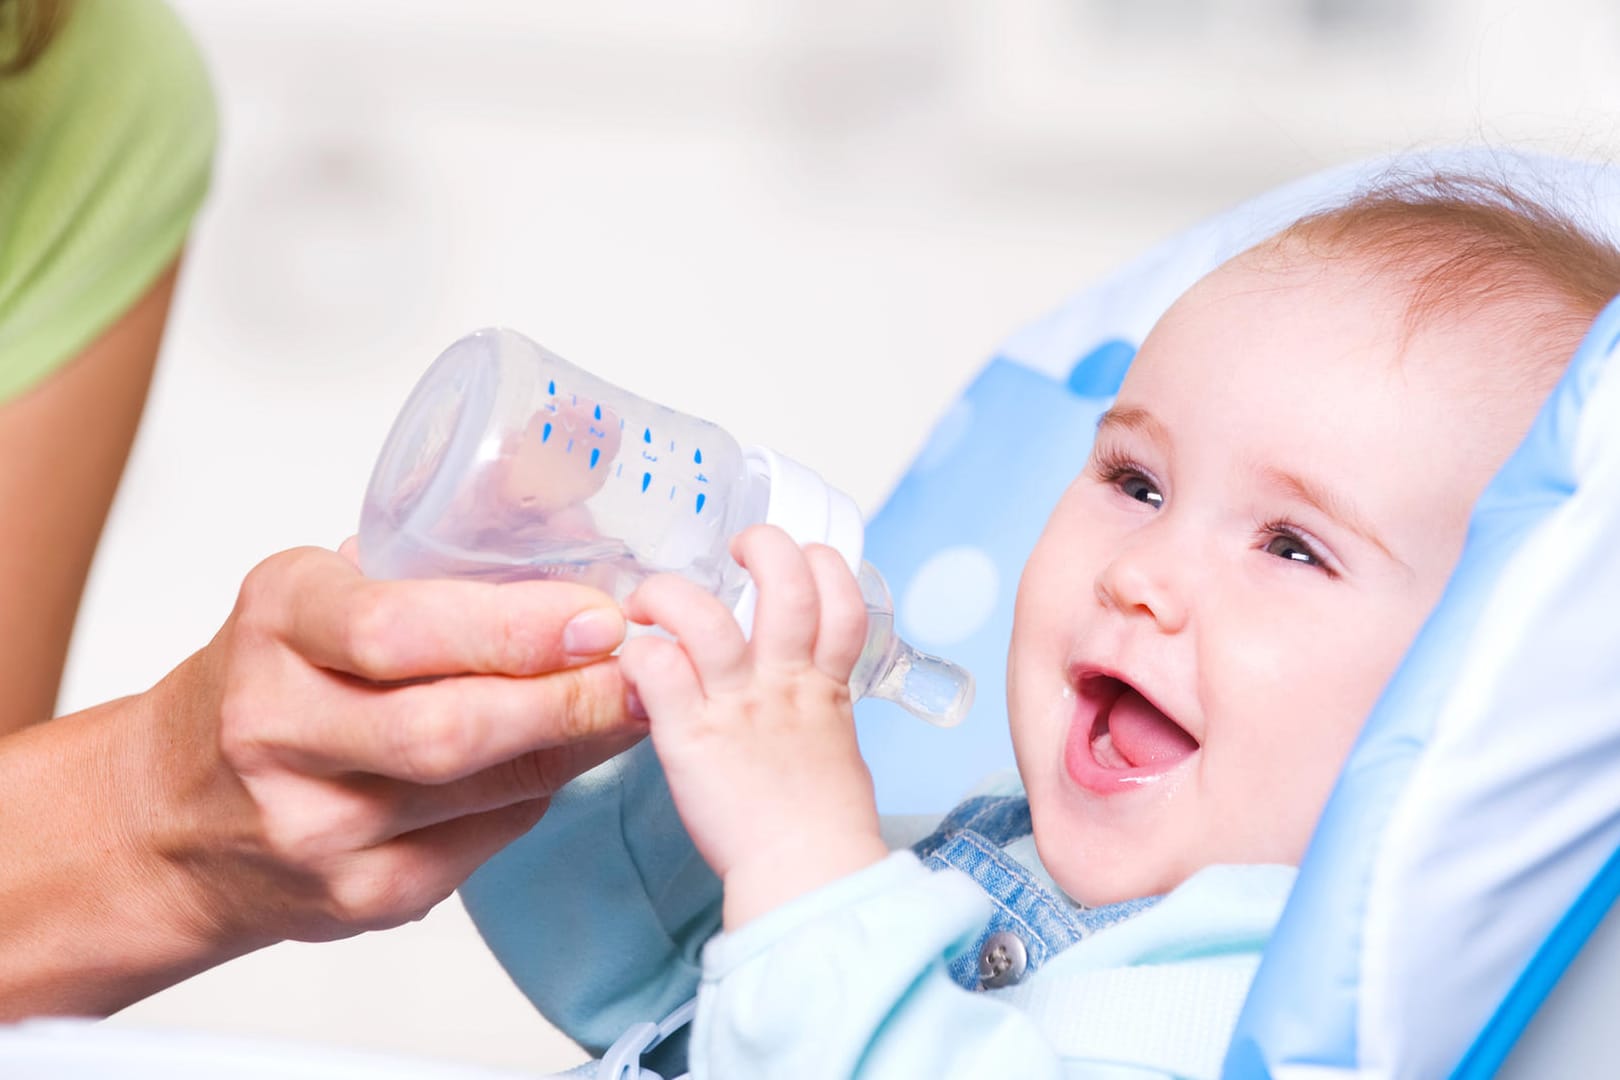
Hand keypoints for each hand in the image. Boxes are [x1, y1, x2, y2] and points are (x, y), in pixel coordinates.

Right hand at [145, 542, 645, 951]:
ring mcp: (316, 827)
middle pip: (449, 728)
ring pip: (483, 789)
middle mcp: (279, 729)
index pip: (396, 630)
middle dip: (567, 698)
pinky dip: (542, 793)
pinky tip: (566, 755)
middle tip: (642, 670)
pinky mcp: (359, 895)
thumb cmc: (271, 681)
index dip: (516, 627)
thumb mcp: (323, 591)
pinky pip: (488, 840)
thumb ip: (436, 565)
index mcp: (277, 625)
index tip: (600, 617)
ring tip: (631, 702)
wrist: (174, 816)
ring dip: (577, 743)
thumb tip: (584, 541)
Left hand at [619, 525, 887, 928]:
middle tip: (733, 551)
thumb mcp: (835, 743)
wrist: (808, 873)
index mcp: (825, 681)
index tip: (795, 562)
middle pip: (787, 581)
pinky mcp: (690, 736)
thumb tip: (801, 692)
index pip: (841, 594)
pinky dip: (637, 652)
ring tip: (653, 599)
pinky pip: (657, 668)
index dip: (820, 562)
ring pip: (706, 616)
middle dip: (763, 546)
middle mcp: (784, 680)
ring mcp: (737, 704)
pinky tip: (630, 659)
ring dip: (671, 593)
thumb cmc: (822, 821)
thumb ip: (815, 703)